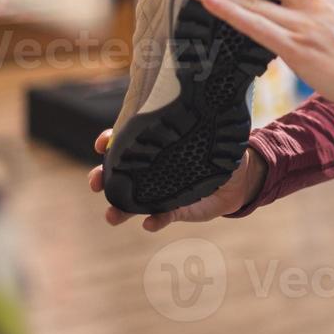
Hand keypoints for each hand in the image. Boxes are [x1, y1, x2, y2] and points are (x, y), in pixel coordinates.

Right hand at [86, 128, 267, 230]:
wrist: (238, 180)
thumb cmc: (222, 150)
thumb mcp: (216, 135)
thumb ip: (211, 127)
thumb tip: (215, 111)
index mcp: (158, 147)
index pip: (127, 141)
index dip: (110, 141)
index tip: (102, 142)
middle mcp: (153, 170)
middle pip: (118, 174)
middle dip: (101, 177)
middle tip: (95, 183)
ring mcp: (160, 192)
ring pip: (131, 202)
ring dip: (118, 210)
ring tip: (112, 216)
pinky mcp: (174, 211)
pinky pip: (160, 218)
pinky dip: (154, 222)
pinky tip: (150, 223)